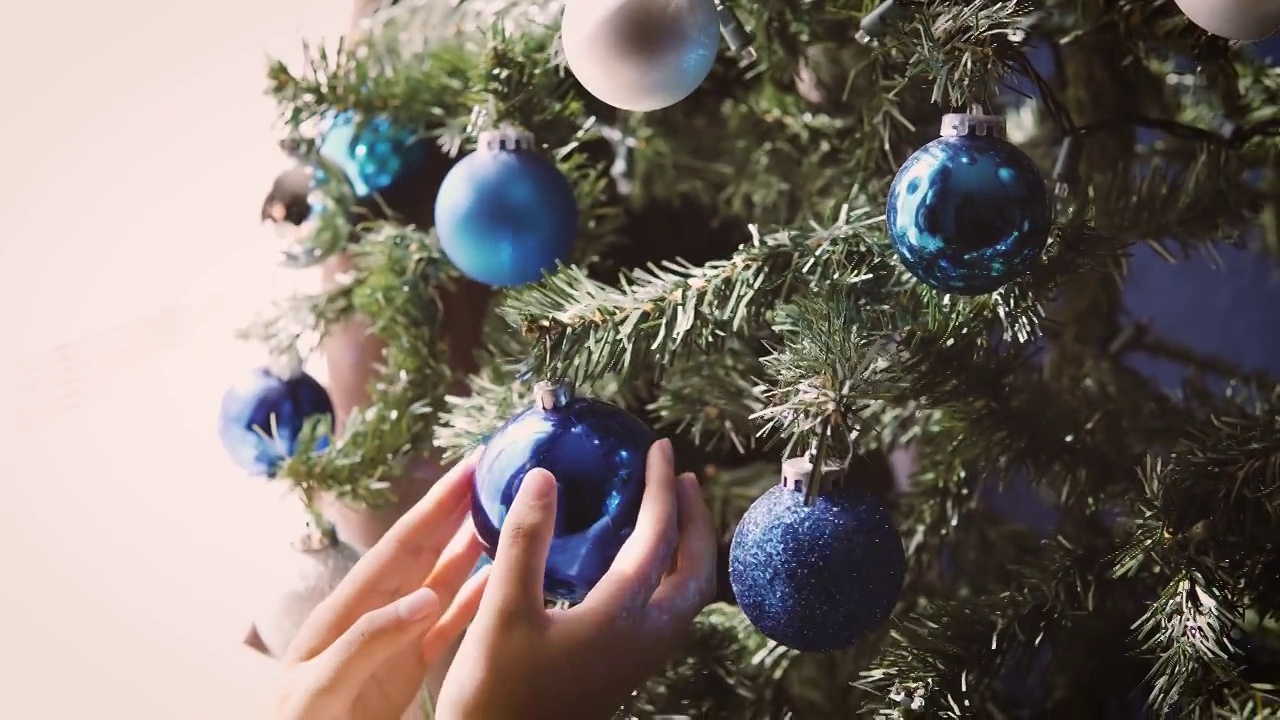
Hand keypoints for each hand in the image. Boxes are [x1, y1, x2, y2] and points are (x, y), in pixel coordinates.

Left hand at [271, 452, 490, 719]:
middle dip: (457, 510)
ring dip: (471, 547)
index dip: (436, 505)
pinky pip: (450, 626)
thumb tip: (426, 597)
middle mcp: (376, 614)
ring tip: (504, 514)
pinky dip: (475, 600)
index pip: (400, 545)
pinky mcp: (410, 669)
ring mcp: (395, 640)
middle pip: (425, 551)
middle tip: (495, 472)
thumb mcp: (320, 687)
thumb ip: (368, 641)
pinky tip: (498, 581)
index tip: (469, 467)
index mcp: (347, 609)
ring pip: (441, 581)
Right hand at [435, 439, 717, 719]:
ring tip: (668, 514)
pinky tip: (634, 566)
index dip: (662, 487)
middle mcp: (645, 639)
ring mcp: (639, 659)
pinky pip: (667, 612)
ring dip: (685, 550)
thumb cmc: (497, 691)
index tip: (661, 448)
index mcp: (623, 617)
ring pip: (686, 595)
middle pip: (695, 570)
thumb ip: (526, 540)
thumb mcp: (502, 610)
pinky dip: (667, 575)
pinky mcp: (625, 671)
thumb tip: (545, 476)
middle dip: (694, 521)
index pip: (659, 537)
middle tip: (682, 479)